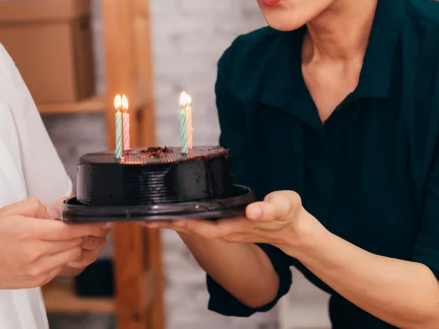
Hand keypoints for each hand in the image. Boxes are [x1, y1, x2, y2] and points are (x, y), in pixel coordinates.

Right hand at [0, 197, 108, 295]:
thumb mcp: (8, 211)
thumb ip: (35, 206)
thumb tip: (56, 211)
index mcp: (28, 232)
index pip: (68, 230)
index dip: (88, 225)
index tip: (101, 221)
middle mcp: (35, 253)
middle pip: (74, 243)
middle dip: (84, 233)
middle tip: (87, 225)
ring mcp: (38, 270)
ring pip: (71, 255)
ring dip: (74, 245)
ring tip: (66, 236)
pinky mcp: (39, 280)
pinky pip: (61, 266)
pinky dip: (62, 256)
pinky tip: (51, 249)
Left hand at [160, 191, 317, 252]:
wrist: (295, 230)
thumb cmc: (289, 215)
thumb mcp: (283, 207)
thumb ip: (268, 209)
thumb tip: (252, 211)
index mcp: (238, 226)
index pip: (204, 227)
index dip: (184, 224)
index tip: (163, 219)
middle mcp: (228, 230)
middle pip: (193, 229)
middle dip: (169, 223)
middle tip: (144, 216)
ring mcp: (227, 229)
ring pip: (195, 226)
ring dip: (174, 221)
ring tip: (151, 214)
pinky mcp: (227, 224)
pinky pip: (201, 222)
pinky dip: (186, 217)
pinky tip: (174, 210)